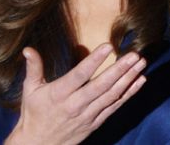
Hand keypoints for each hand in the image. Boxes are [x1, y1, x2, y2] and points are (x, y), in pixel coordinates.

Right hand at [4, 43, 146, 144]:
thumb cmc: (34, 114)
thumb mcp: (30, 90)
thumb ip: (34, 68)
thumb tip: (28, 49)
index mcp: (59, 94)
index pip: (79, 75)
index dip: (94, 61)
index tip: (109, 47)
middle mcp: (75, 105)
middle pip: (101, 86)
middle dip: (120, 70)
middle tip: (134, 55)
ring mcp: (87, 115)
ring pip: (111, 96)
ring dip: (128, 79)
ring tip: (141, 64)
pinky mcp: (95, 123)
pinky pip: (114, 107)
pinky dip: (128, 94)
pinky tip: (140, 81)